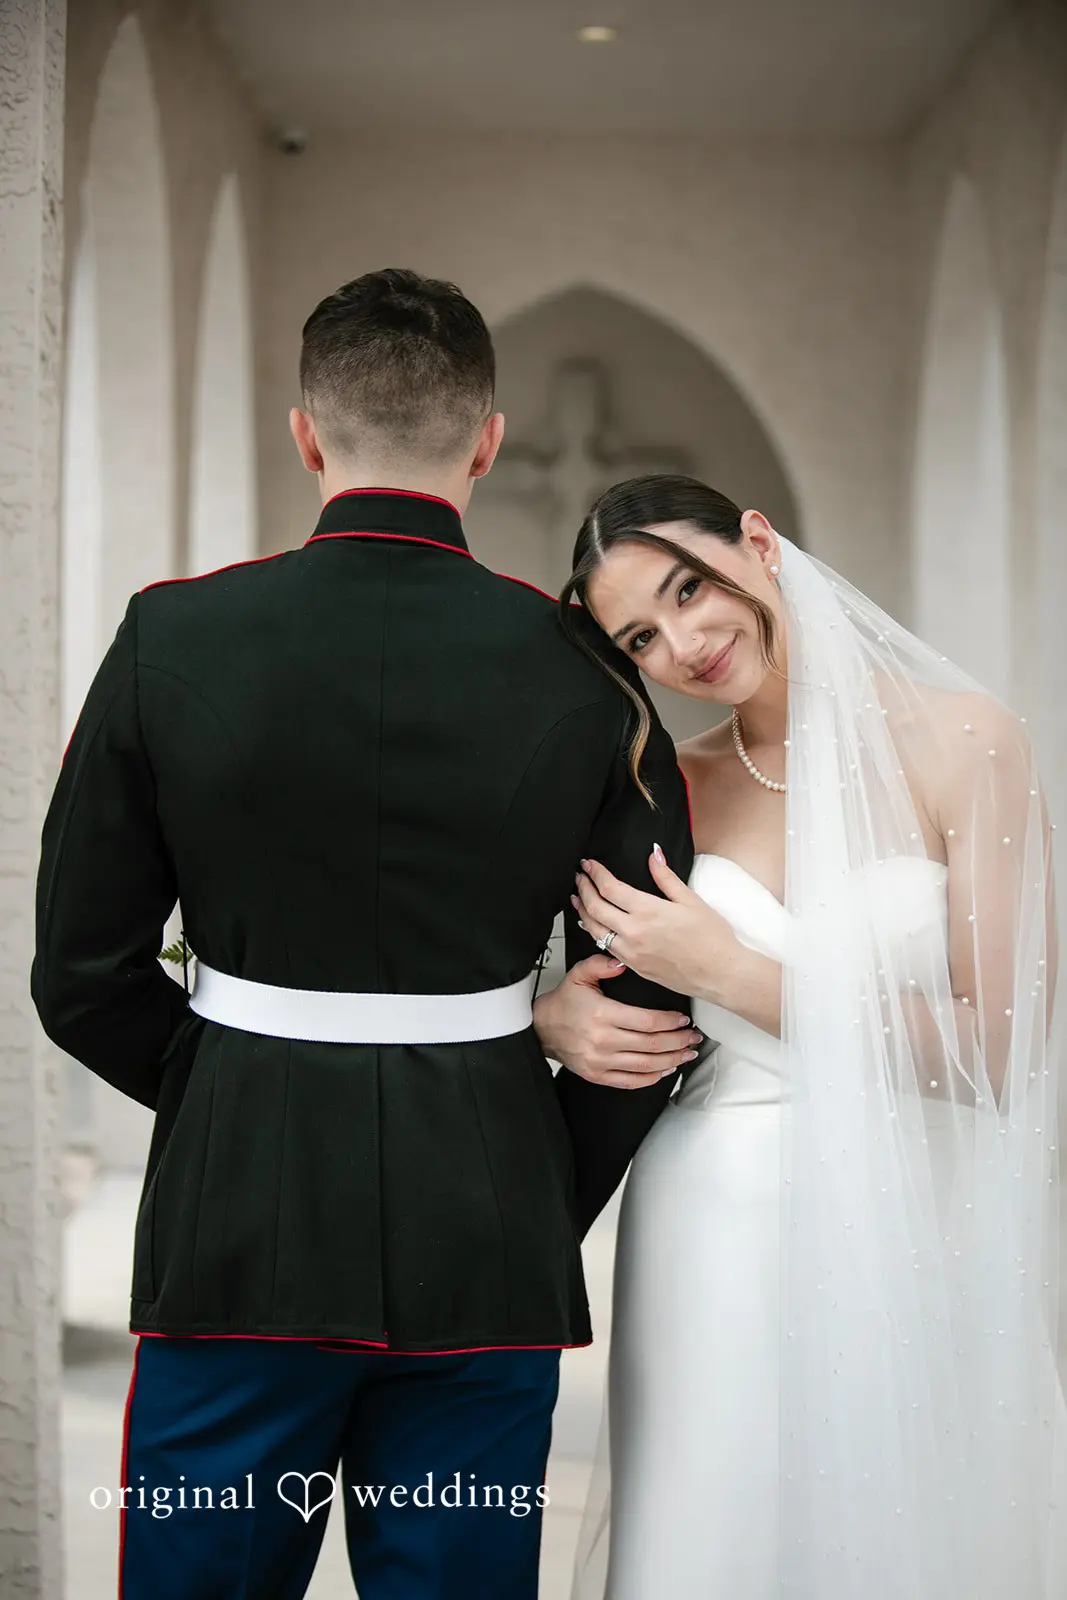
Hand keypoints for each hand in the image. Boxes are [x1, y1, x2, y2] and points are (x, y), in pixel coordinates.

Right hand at [532, 952, 702, 1088]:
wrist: (542, 1028)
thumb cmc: (564, 1003)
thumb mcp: (579, 974)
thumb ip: (602, 963)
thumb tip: (623, 963)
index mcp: (602, 1015)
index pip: (648, 1021)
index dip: (671, 1022)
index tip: (684, 1019)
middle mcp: (602, 1041)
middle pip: (652, 1044)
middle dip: (678, 1041)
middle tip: (693, 1036)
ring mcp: (600, 1061)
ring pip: (646, 1065)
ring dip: (672, 1060)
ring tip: (687, 1053)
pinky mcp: (597, 1075)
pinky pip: (631, 1081)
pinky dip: (652, 1078)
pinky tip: (665, 1070)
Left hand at [573, 848, 737, 1001]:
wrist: (720, 974)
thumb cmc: (712, 938)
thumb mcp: (691, 900)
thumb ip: (666, 877)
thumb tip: (653, 855)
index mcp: (648, 911)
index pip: (609, 887)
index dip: (595, 873)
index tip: (589, 864)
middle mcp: (634, 932)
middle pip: (595, 907)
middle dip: (584, 888)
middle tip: (580, 876)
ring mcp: (631, 952)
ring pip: (595, 929)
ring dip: (582, 911)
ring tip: (577, 898)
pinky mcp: (634, 967)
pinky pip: (605, 946)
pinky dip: (595, 932)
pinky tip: (593, 925)